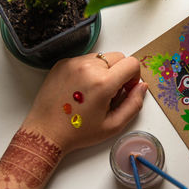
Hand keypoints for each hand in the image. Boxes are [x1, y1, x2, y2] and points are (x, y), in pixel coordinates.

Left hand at [22, 52, 147, 153]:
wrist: (46, 132)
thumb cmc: (78, 131)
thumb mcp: (114, 125)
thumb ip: (134, 104)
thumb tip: (142, 87)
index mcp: (102, 82)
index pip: (132, 63)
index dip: (134, 76)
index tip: (126, 89)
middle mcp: (88, 67)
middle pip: (119, 57)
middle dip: (121, 72)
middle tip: (111, 92)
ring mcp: (73, 63)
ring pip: (103, 57)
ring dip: (105, 70)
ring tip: (94, 91)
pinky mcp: (63, 63)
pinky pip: (86, 59)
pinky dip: (90, 70)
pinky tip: (82, 88)